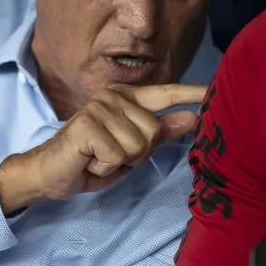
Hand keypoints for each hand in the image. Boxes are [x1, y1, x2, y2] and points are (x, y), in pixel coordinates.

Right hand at [0, 83, 207, 212]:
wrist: (49, 173)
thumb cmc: (92, 160)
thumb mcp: (132, 149)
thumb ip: (160, 132)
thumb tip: (192, 118)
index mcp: (126, 98)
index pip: (165, 93)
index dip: (192, 94)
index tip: (215, 91)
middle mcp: (113, 96)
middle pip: (154, 132)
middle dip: (137, 154)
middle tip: (111, 156)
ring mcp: (99, 108)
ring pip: (138, 145)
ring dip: (120, 162)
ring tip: (99, 158)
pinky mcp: (88, 125)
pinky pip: (118, 155)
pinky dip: (106, 167)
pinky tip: (89, 161)